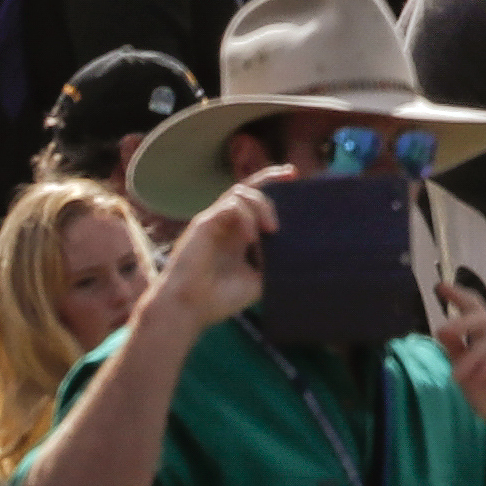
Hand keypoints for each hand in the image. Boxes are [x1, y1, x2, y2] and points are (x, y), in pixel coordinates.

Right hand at [154, 177, 283, 334]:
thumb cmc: (219, 298)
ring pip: (240, 193)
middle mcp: (226, 223)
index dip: (273, 184)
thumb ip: (273, 262)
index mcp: (238, 233)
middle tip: (292, 175)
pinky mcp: (203, 224)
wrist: (189, 310)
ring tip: (271, 230)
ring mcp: (214, 221)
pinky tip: (251, 238)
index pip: (255, 200)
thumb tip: (296, 249)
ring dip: (261, 205)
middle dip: (271, 177)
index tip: (294, 175)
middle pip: (248, 187)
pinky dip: (245, 217)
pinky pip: (229, 206)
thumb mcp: (257, 280)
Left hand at [438, 288, 485, 459]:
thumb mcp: (467, 376)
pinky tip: (480, 377)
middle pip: (482, 318)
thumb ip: (457, 353)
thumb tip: (440, 330)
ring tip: (458, 378)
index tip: (439, 286)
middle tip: (441, 332)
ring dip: (472, 358)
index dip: (458, 295)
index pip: (475, 307)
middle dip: (460, 323)